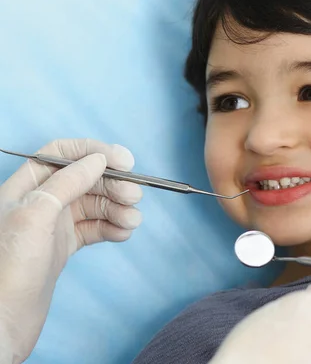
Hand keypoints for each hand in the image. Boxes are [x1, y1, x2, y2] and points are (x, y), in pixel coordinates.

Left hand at [0, 139, 142, 362]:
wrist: (3, 322)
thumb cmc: (8, 267)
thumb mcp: (36, 214)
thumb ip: (67, 182)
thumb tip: (98, 160)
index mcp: (26, 186)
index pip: (62, 153)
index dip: (94, 152)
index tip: (124, 161)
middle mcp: (41, 201)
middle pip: (85, 179)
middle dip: (113, 185)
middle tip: (134, 196)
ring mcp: (53, 224)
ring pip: (94, 205)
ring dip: (118, 209)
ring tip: (132, 222)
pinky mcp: (64, 246)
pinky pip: (95, 228)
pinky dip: (112, 228)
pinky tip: (122, 234)